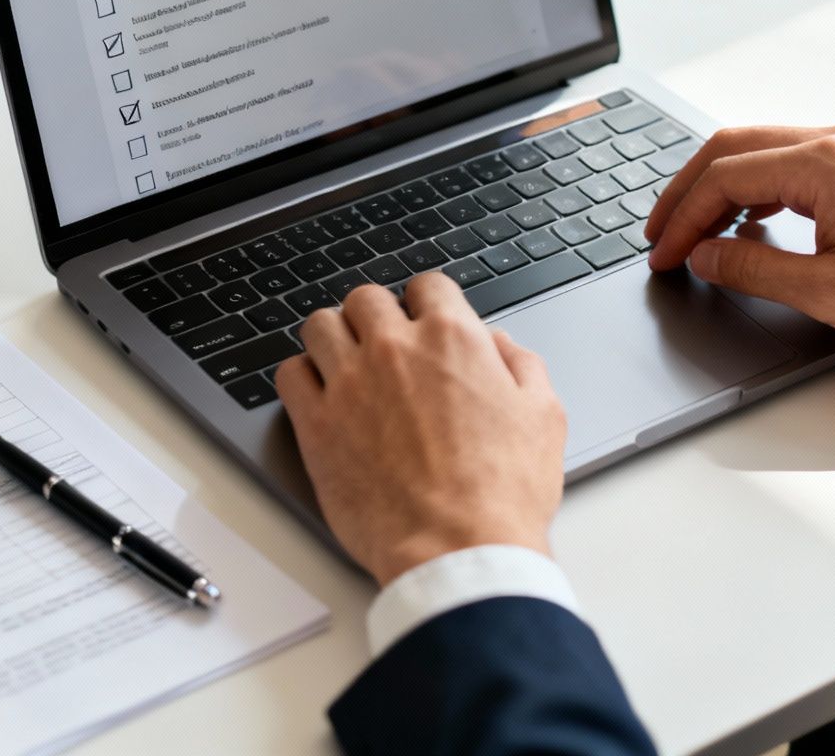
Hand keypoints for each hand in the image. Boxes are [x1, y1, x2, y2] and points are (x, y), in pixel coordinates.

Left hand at [275, 274, 566, 586]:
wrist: (457, 549)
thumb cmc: (503, 493)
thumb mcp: (544, 417)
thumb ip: (521, 365)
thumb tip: (500, 344)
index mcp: (452, 339)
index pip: (426, 285)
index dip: (427, 303)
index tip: (423, 321)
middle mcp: (394, 349)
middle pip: (366, 298)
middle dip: (376, 316)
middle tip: (383, 345)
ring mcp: (349, 383)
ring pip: (320, 325)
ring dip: (334, 338)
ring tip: (345, 364)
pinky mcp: (316, 424)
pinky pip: (290, 374)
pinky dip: (302, 377)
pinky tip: (319, 395)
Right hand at [644, 124, 834, 365]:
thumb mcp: (825, 291)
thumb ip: (751, 269)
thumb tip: (704, 256)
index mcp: (824, 162)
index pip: (724, 176)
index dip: (682, 218)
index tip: (663, 253)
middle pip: (734, 147)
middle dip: (689, 191)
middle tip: (660, 233)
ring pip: (764, 149)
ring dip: (723, 187)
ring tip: (697, 230)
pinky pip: (797, 160)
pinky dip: (760, 186)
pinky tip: (752, 222)